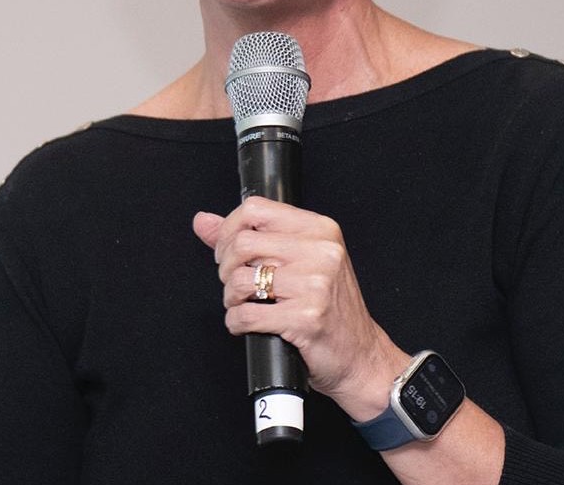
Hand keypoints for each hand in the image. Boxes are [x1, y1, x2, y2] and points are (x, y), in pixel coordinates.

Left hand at [192, 197, 407, 417]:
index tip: (227, 250)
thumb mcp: (298, 261)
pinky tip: (247, 324)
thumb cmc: (329, 307)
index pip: (256, 209)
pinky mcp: (306, 317)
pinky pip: (247, 315)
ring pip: (241, 279)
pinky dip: (237, 323)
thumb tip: (203, 222)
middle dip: (226, 268)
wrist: (360, 355)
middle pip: (243, 243)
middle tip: (235, 283)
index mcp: (320, 229)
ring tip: (242, 304)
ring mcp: (315, 283)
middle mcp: (321, 250)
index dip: (229, 230)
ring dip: (231, 298)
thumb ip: (250, 238)